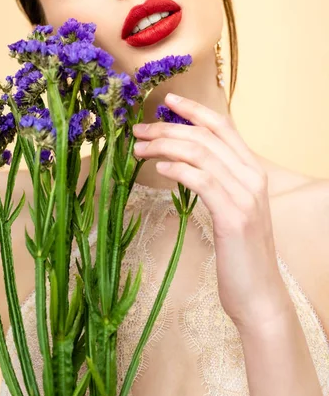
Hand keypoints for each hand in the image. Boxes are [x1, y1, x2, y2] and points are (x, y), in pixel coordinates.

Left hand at [132, 93, 290, 332]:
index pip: (223, 126)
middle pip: (205, 136)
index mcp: (252, 170)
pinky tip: (159, 168)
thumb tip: (183, 159)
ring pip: (201, 153)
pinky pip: (202, 180)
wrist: (258, 295)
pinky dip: (178, 169)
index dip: (195, 110)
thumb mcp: (231, 208)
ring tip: (138, 149)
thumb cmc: (238, 252)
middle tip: (138, 131)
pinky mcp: (234, 217)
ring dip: (164, 146)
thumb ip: (218, 181)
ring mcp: (245, 196)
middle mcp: (252, 177)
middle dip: (167, 128)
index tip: (168, 100)